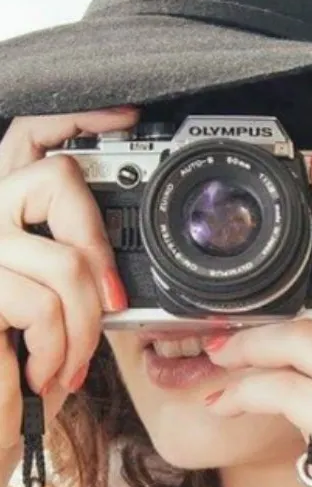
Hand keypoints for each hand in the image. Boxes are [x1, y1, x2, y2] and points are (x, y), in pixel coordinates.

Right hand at [0, 107, 138, 460]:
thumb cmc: (21, 368)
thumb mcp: (59, 309)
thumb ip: (77, 266)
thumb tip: (120, 258)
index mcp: (6, 217)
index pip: (29, 138)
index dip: (77, 118)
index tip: (125, 115)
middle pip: (56, 178)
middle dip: (98, 248)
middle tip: (108, 302)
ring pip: (63, 260)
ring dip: (83, 328)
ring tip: (69, 361)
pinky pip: (41, 304)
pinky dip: (57, 350)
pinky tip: (41, 372)